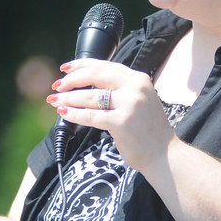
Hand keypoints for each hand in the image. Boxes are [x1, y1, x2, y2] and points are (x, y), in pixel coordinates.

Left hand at [46, 58, 175, 172]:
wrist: (164, 155)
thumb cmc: (148, 130)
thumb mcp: (139, 100)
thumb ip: (119, 89)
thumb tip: (85, 84)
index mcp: (138, 79)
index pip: (104, 65)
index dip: (81, 65)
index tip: (65, 68)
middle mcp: (135, 88)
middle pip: (94, 76)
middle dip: (71, 80)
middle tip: (57, 86)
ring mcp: (130, 104)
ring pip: (90, 96)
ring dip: (68, 98)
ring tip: (55, 101)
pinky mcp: (122, 122)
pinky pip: (90, 115)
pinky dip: (74, 114)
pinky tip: (64, 114)